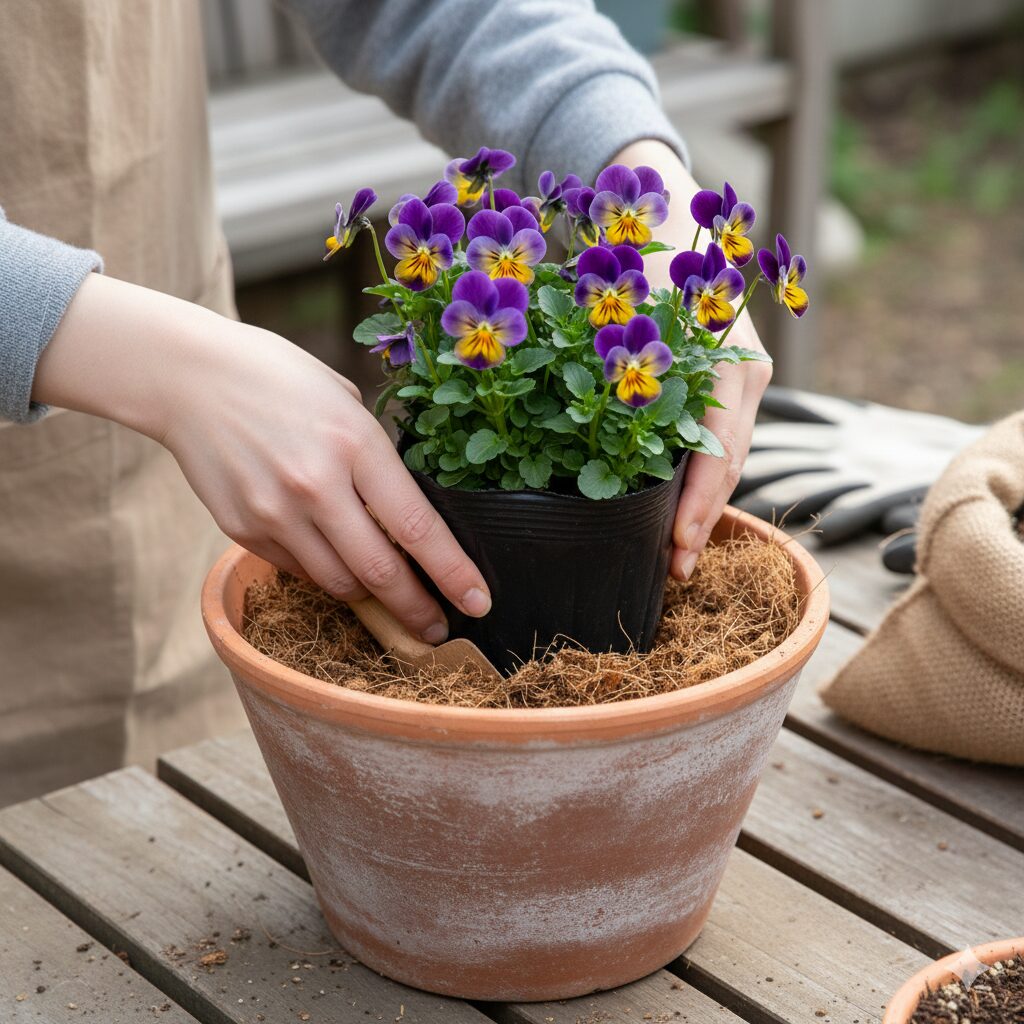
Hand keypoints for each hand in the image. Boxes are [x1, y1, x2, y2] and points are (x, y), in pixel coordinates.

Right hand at [34, 274, 490, 642]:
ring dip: (370, 597)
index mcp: (354, 444)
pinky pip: (298, 570)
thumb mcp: (344, 400)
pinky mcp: (243, 529)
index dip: (453, 573)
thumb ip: (375, 456)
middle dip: (418, 611)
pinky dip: (324, 574)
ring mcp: (275, 513)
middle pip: (380, 573)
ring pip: (338, 583)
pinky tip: (333, 560)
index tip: (479, 602)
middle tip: (439, 630)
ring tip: (388, 595)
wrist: (188, 375)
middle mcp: (316, 486)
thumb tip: (403, 509)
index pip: (417, 527)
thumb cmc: (278, 376)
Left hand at [613, 140, 771, 578]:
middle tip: (670, 574)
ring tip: (671, 560)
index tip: (673, 547)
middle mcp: (742, 373)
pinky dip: (695, 484)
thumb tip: (529, 408)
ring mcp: (737, 381)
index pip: (719, 448)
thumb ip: (592, 353)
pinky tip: (674, 518)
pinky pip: (714, 444)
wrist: (657, 200)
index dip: (697, 503)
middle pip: (729, 465)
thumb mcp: (613, 297)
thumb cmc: (631, 247)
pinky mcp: (719, 388)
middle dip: (698, 522)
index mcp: (726, 358)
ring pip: (725, 461)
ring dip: (698, 511)